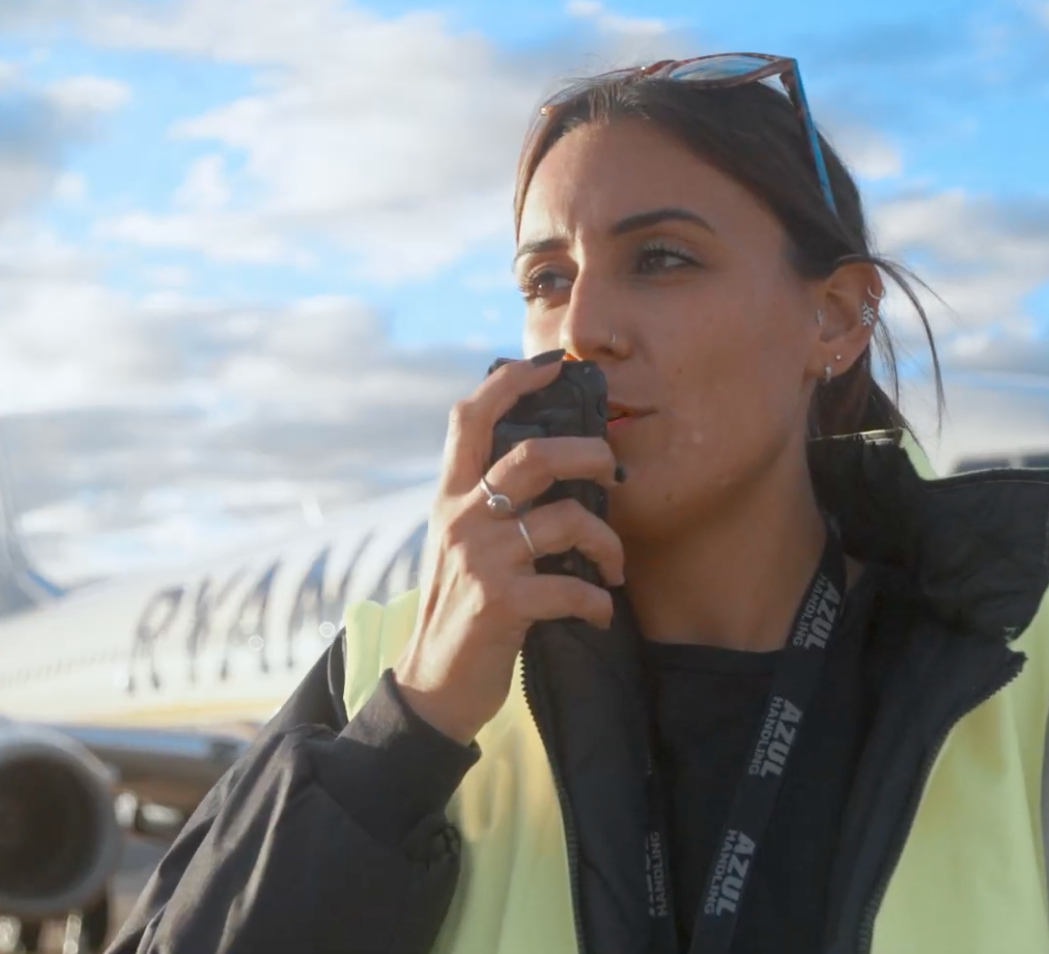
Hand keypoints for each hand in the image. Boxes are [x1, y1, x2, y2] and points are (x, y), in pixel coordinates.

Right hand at [392, 354, 624, 744]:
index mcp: (450, 497)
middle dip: (589, 455)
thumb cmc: (461, 609)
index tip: (552, 364)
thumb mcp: (460, 544)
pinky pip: (572, 588)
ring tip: (614, 567)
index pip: (470, 416)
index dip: (511, 381)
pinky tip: (599, 613)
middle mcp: (460, 518)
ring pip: (567, 519)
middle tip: (612, 473)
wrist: (434, 684)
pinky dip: (598, 601)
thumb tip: (549, 463)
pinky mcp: (500, 603)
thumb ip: (487, 503)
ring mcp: (479, 559)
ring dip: (608, 544)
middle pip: (533, 454)